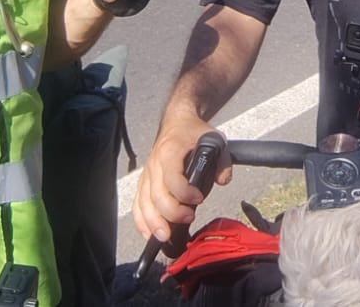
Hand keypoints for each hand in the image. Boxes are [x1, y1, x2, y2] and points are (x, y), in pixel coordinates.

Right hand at [132, 115, 231, 243]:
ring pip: (144, 203)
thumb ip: (222, 161)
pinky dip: (141, 221)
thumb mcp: (215, 139)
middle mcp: (154, 164)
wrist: (177, 123)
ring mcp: (146, 175)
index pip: (172, 178)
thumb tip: (222, 180)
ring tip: (165, 237)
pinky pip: (137, 205)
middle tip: (189, 218)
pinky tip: (149, 235)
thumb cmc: (194, 133)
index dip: (185, 193)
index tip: (199, 198)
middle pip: (157, 196)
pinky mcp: (143, 183)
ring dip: (153, 223)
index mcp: (170, 151)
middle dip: (172, 213)